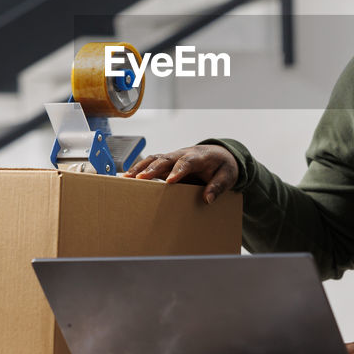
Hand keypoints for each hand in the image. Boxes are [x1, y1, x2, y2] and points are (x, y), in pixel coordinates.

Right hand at [122, 145, 238, 204]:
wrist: (220, 155)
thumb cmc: (223, 166)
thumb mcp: (228, 176)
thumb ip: (218, 186)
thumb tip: (207, 199)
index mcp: (199, 157)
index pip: (187, 162)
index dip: (178, 170)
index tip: (170, 181)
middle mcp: (183, 154)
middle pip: (165, 158)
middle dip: (152, 168)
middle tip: (140, 178)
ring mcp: (174, 157)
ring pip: (154, 158)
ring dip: (140, 167)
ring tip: (126, 178)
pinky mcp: (167, 162)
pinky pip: (151, 163)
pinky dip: (139, 169)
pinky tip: (127, 177)